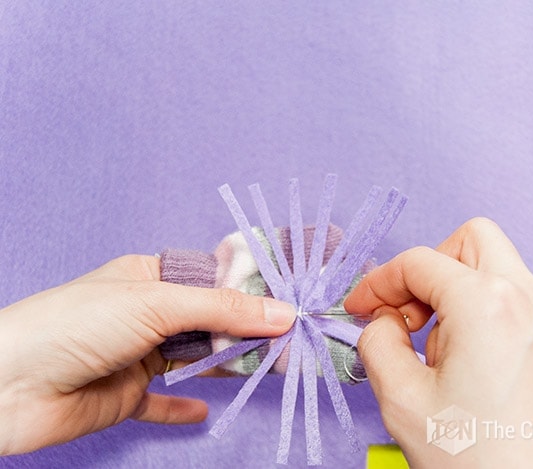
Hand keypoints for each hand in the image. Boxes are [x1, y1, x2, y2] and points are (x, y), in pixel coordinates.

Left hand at [0, 255, 295, 454]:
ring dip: (226, 366)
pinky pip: (163, 402)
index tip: (290, 302)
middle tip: (291, 342)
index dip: (250, 290)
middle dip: (247, 331)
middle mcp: (146, 313)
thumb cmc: (76, 325)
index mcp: (149, 277)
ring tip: (270, 370)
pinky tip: (205, 411)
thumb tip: (282, 313)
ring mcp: (136, 355)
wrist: (8, 385)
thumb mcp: (158, 304)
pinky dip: (184, 407)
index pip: (212, 280)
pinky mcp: (125, 395)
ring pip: (194, 360)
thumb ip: (223, 310)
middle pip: (209, 321)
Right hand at [344, 218, 532, 467]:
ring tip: (434, 350)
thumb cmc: (486, 461)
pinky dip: (476, 309)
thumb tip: (382, 323)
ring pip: (490, 266)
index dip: (378, 282)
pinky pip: (508, 297)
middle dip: (427, 270)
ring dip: (452, 291)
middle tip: (405, 313)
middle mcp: (525, 297)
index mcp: (486, 303)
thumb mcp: (404, 400)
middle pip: (468, 240)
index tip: (361, 307)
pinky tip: (461, 360)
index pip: (418, 261)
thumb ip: (378, 343)